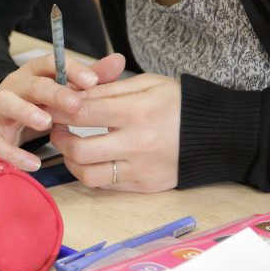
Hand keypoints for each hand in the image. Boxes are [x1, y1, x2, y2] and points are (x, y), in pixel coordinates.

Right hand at [0, 53, 125, 170]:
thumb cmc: (37, 104)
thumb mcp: (62, 90)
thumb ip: (89, 78)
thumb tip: (119, 61)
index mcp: (34, 73)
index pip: (51, 63)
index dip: (71, 69)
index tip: (92, 81)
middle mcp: (16, 86)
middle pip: (33, 84)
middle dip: (54, 93)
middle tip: (75, 105)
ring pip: (8, 103)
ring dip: (26, 112)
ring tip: (46, 124)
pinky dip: (14, 153)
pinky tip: (33, 164)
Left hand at [49, 73, 180, 192]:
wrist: (219, 135)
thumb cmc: (178, 103)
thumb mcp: (146, 84)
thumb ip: (107, 89)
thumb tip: (72, 94)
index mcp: (136, 112)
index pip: (81, 112)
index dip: (58, 109)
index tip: (50, 105)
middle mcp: (136, 144)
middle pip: (78, 148)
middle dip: (58, 137)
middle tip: (57, 128)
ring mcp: (140, 169)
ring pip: (87, 174)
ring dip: (71, 160)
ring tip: (72, 146)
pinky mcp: (144, 186)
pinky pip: (105, 185)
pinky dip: (90, 172)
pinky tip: (91, 158)